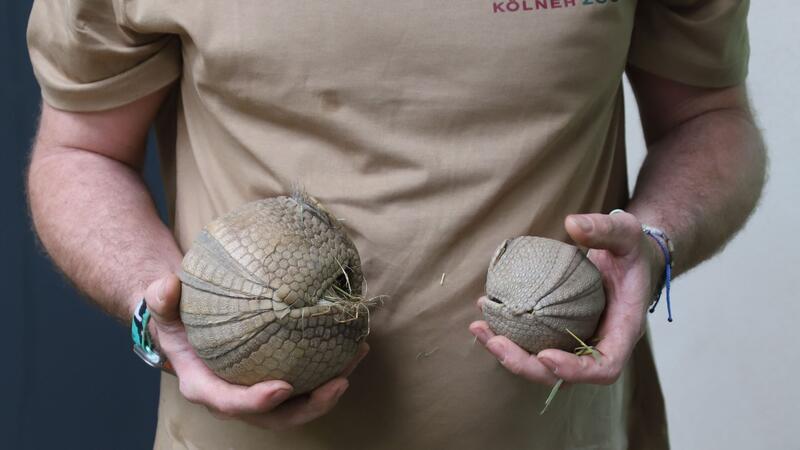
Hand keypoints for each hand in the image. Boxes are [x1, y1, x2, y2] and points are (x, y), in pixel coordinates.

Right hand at [141, 274, 368, 429]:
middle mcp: (236, 397)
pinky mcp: (279, 378)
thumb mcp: (163, 307)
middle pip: (277, 416)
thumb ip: (161, 298)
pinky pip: (308, 382)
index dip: (257, 402)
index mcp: (206, 386)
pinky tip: (355, 344)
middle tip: (338, 382)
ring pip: (299, 403)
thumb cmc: (177, 318)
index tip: (283, 388)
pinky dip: (332, 367)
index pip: (232, 404)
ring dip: (331, 388)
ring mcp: (260, 391)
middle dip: (311, 406)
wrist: (187, 325)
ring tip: (357, 356)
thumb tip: (168, 286)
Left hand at [469, 211, 663, 385]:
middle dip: (525, 365)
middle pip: (562, 375)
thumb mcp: (627, 232)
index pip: (604, 366)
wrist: (629, 259)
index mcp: (622, 330)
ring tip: (479, 328)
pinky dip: (507, 334)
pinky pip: (533, 342)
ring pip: (541, 363)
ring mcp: (577, 341)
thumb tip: (572, 224)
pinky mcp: (559, 332)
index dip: (574, 370)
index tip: (545, 355)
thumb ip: (606, 228)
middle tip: (495, 341)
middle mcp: (599, 344)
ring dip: (508, 352)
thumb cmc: (631, 250)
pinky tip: (484, 312)